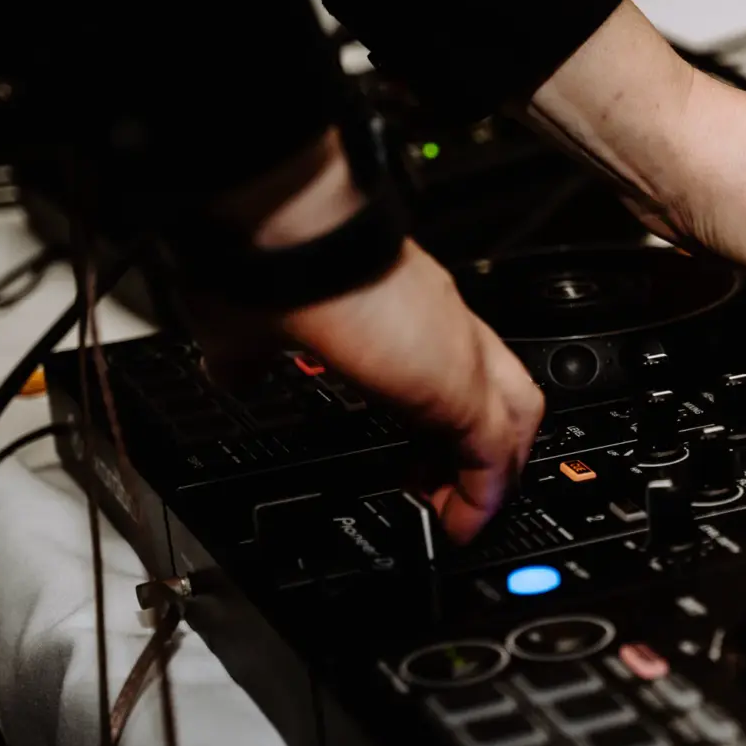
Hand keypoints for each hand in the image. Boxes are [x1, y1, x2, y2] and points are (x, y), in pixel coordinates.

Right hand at [187, 133, 543, 543]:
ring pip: (515, 415)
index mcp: (400, 303)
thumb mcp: (248, 325)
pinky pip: (493, 453)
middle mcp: (441, 320)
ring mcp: (458, 346)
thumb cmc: (263, 257)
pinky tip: (460, 524)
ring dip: (491, 472)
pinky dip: (483, 495)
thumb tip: (231, 372)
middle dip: (483, 445)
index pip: (449, 361)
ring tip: (455, 515)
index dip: (444, 412)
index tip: (417, 450)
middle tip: (442, 487)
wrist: (279, 221)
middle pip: (502, 387)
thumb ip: (251, 355)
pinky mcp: (461, 382)